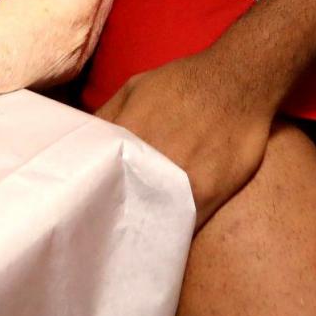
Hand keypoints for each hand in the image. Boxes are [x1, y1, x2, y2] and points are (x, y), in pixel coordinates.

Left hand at [96, 52, 272, 227]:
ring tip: (129, 234)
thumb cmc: (182, 82)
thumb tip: (78, 146)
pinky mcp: (207, 196)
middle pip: (119, 201)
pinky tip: (160, 234)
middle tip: (102, 224)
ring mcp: (180, 181)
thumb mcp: (134, 88)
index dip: (87, 192)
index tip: (82, 203)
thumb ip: (105, 118)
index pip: (94, 176)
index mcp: (126, 136)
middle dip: (110, 212)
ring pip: (148, 218)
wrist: (237, 81)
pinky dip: (168, 232)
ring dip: (138, 227)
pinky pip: (180, 226)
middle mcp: (150, 161)